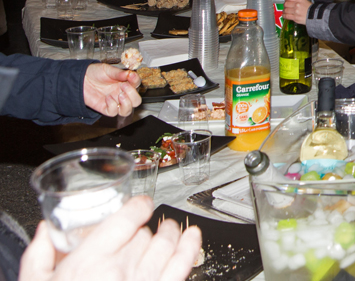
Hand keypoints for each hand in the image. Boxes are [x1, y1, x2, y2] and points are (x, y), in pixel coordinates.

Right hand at [19, 195, 201, 280]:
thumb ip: (40, 257)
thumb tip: (46, 233)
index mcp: (90, 262)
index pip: (125, 219)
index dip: (136, 208)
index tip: (138, 207)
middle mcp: (120, 270)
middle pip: (144, 235)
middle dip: (145, 229)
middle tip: (145, 228)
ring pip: (166, 246)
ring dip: (171, 233)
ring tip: (171, 229)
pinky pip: (181, 266)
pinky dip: (189, 248)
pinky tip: (193, 238)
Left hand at [83, 63, 141, 117]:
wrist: (80, 78)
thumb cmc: (94, 73)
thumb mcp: (108, 69)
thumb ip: (119, 73)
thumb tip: (131, 74)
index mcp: (124, 83)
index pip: (137, 85)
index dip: (136, 81)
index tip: (131, 76)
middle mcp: (121, 93)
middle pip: (136, 101)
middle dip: (133, 95)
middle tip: (124, 86)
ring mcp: (114, 102)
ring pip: (127, 111)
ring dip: (126, 103)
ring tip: (120, 95)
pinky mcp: (105, 108)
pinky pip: (113, 112)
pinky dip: (112, 105)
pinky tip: (107, 98)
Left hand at [283, 0, 311, 24]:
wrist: (315, 16)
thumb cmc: (310, 8)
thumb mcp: (304, 1)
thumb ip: (296, 0)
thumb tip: (288, 1)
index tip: (286, 1)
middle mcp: (297, 5)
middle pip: (286, 4)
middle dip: (285, 5)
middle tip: (286, 7)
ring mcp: (296, 11)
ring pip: (285, 10)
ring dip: (284, 11)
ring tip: (285, 11)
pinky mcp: (295, 18)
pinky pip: (286, 16)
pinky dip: (284, 15)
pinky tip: (285, 15)